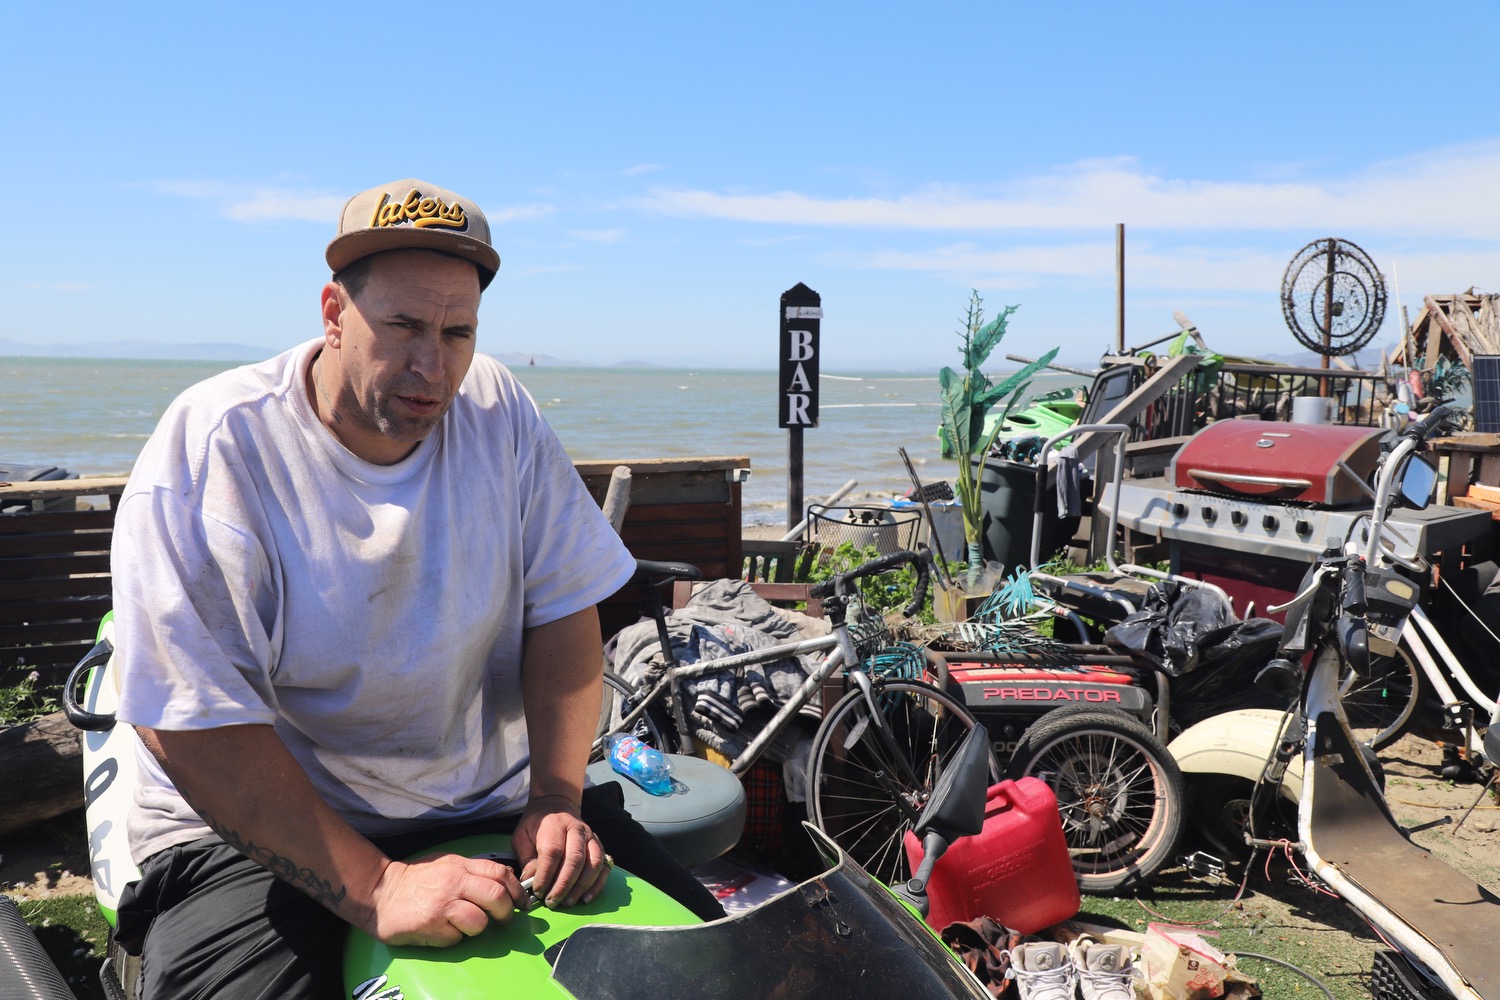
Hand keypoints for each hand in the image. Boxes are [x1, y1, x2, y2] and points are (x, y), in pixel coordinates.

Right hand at [366, 853, 523, 946]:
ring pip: (480, 922)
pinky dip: (455, 938)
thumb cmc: (417, 880)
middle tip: (502, 920)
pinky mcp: (431, 926)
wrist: (380, 893)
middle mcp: (454, 883)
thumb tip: (504, 879)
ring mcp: (443, 905)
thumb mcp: (448, 864)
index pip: (500, 873)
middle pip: (497, 898)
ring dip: (479, 929)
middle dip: (506, 913)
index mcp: (460, 866)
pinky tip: (443, 930)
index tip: (520, 903)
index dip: (516, 890)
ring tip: (466, 926)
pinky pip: (456, 938)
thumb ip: (473, 871)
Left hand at [512, 795, 610, 907]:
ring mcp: (591, 838)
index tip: (538, 891)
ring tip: (567, 903)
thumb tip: (530, 881)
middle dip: (563, 885)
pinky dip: (597, 885)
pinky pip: (603, 867)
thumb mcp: (522, 836)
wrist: (556, 806)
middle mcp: (576, 830)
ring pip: (592, 864)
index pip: (553, 851)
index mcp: (554, 825)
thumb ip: (527, 858)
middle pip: (574, 859)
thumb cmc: (536, 825)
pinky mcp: (599, 846)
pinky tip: (586, 898)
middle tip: (552, 902)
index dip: (546, 874)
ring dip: (581, 887)